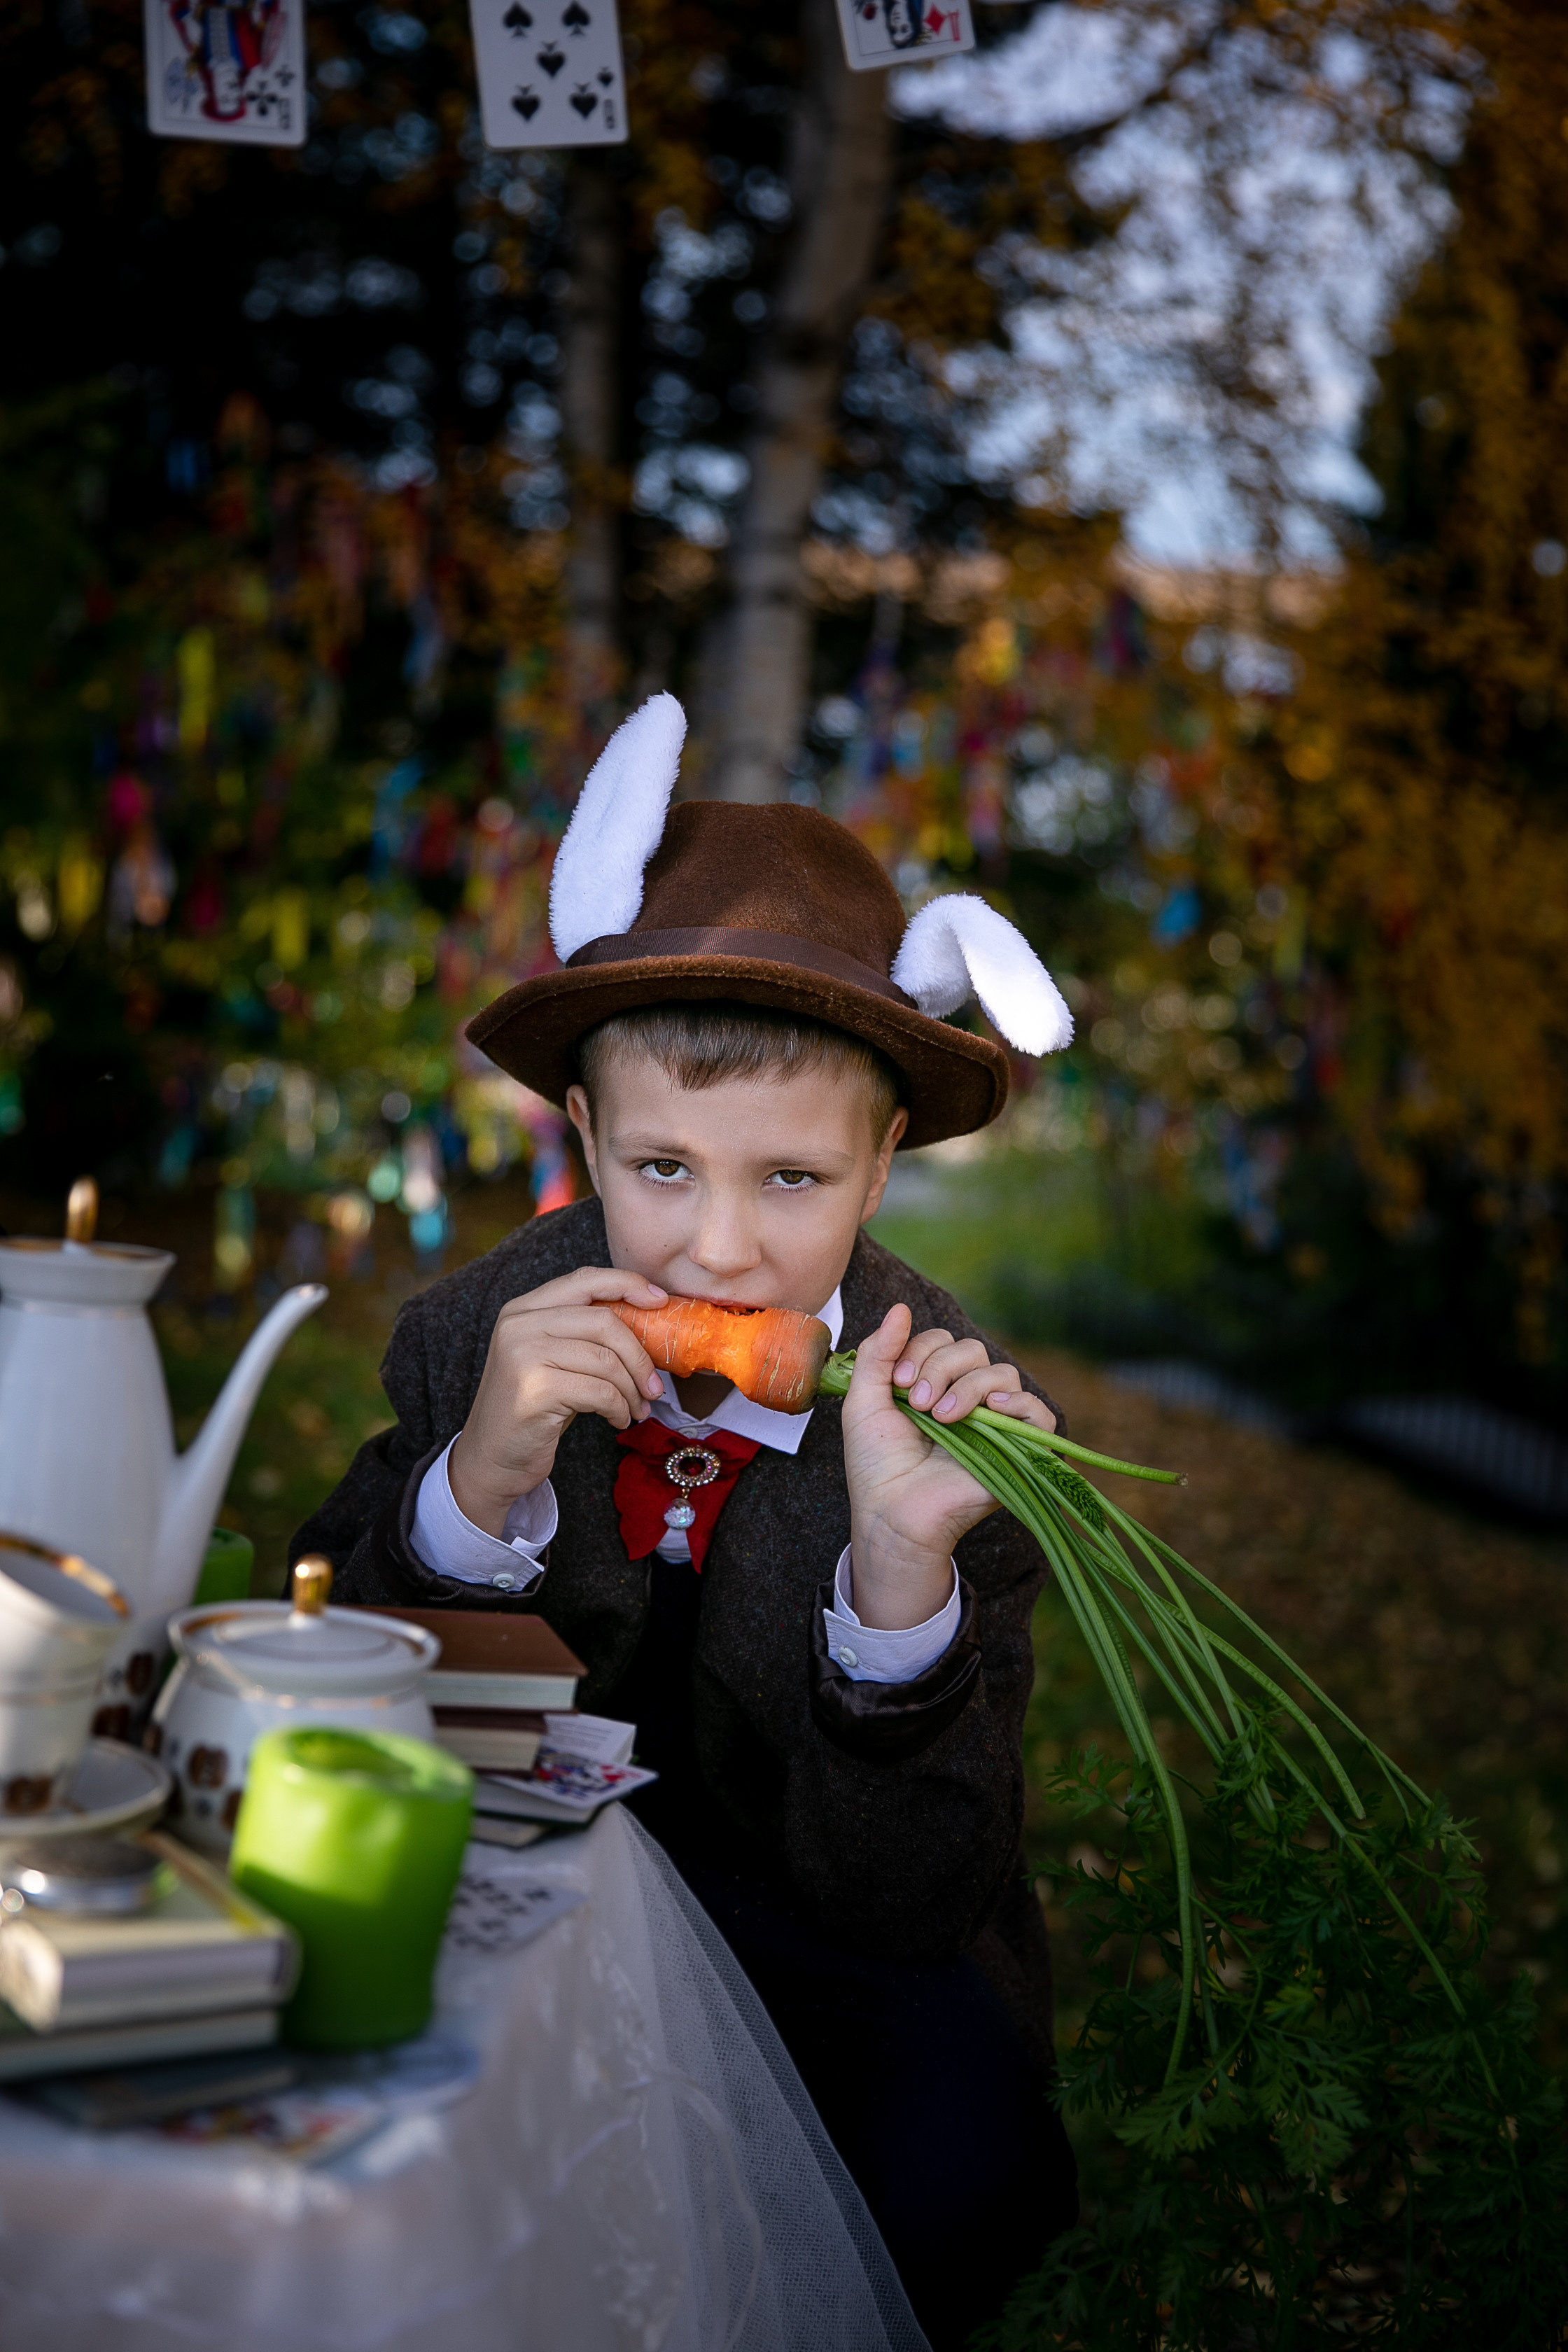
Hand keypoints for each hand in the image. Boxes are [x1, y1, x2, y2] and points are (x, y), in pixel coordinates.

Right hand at [449, 1268, 667, 1534]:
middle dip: (640, 1356)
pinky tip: (618, 1420)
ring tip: (637, 1408)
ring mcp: (523, 1355)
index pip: (584, 1279)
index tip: (660, 1302)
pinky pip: (600, 1392)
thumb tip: (649, 1319)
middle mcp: (519, 1325)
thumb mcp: (553, 1360)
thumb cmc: (534, 1409)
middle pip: (604, 1321)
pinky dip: (619, 1408)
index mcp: (523, 1309)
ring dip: (632, 1389)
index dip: (627, 1284)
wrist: (491, 1459)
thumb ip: (583, 1333)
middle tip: (654, 1386)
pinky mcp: (535, 1390)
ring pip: (606, 1360)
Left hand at [841, 1304, 1056, 1631]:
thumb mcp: (864, 1400)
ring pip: (1001, 1373)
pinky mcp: (1017, 1449)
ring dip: (967, 1386)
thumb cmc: (876, 1464)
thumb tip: (901, 1307)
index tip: (898, 1384)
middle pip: (972, 1350)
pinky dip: (1018, 1403)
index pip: (942, 1340)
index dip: (921, 1352)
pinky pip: (1039, 1412)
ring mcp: (993, 1422)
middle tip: (918, 1403)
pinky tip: (990, 1409)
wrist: (891, 1513)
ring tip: (941, 1417)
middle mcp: (967, 1397)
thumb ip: (879, 1353)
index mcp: (935, 1383)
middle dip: (940, 1366)